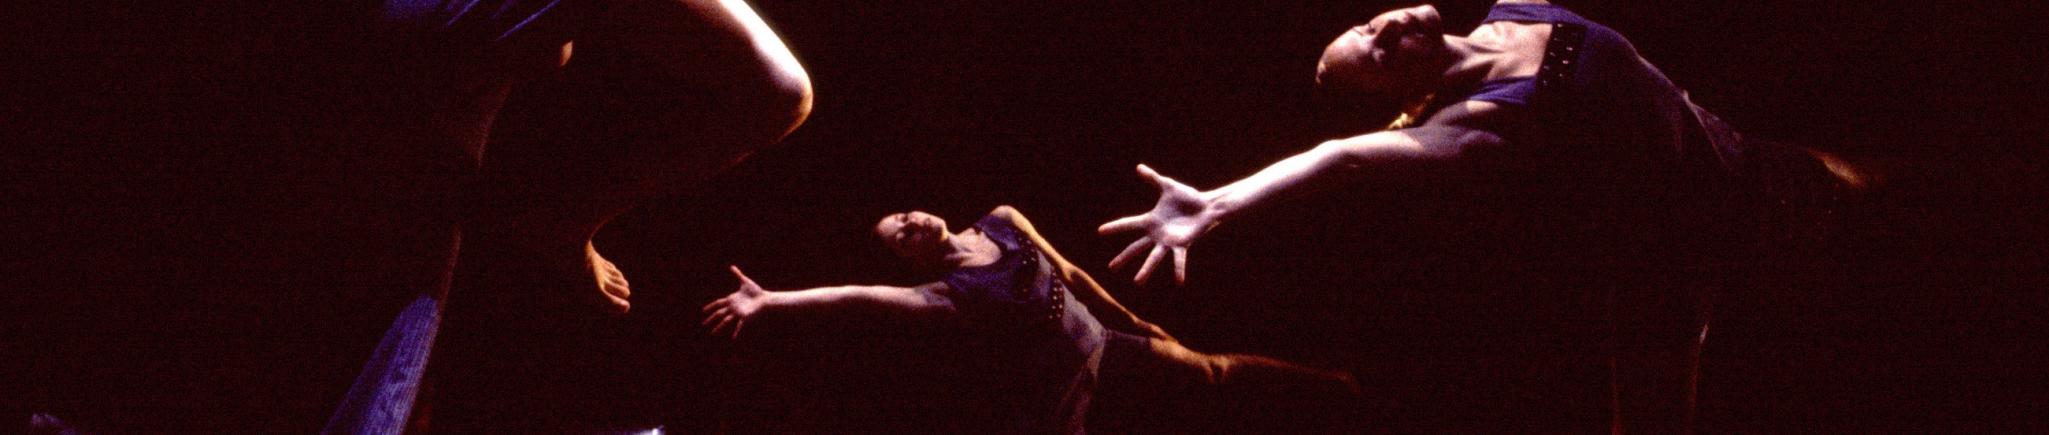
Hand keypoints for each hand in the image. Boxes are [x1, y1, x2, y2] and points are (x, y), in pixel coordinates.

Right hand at [701, 265, 771, 339]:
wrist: (765, 298)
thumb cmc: (756, 290)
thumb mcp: (744, 281)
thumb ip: (737, 274)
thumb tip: (731, 266)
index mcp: (731, 300)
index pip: (718, 304)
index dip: (710, 306)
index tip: (703, 311)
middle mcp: (733, 308)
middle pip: (719, 313)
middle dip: (711, 318)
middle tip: (704, 324)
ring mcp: (738, 313)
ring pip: (726, 320)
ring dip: (719, 327)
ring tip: (712, 333)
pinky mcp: (745, 317)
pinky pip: (740, 325)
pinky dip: (737, 331)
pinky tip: (733, 338)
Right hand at [1098, 164, 1219, 284]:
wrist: (1206, 205)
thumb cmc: (1188, 197)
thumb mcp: (1168, 186)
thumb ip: (1153, 178)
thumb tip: (1139, 167)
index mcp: (1151, 221)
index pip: (1128, 225)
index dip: (1114, 227)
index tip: (1100, 231)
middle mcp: (1157, 234)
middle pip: (1136, 247)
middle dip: (1123, 257)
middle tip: (1111, 267)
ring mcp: (1168, 242)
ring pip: (1154, 258)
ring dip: (1146, 270)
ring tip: (1137, 282)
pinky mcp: (1182, 245)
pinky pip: (1180, 260)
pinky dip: (1179, 270)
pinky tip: (1179, 282)